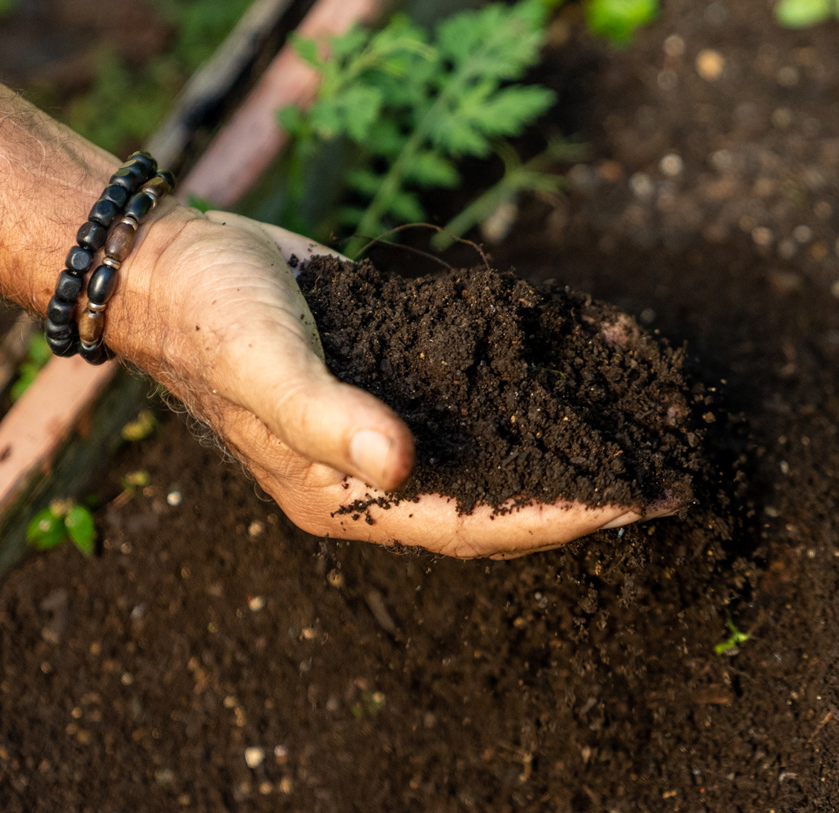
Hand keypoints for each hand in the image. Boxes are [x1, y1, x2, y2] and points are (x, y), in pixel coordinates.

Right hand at [122, 205, 669, 557]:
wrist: (177, 262)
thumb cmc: (209, 317)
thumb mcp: (262, 363)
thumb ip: (325, 416)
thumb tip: (400, 464)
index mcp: (343, 491)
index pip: (468, 525)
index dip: (551, 518)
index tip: (626, 506)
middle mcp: (375, 469)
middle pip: (496, 498)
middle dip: (578, 492)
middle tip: (661, 482)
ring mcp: (389, 422)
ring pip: (494, 445)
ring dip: (566, 439)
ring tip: (641, 428)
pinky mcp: (398, 373)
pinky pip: (477, 389)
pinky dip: (531, 379)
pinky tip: (581, 355)